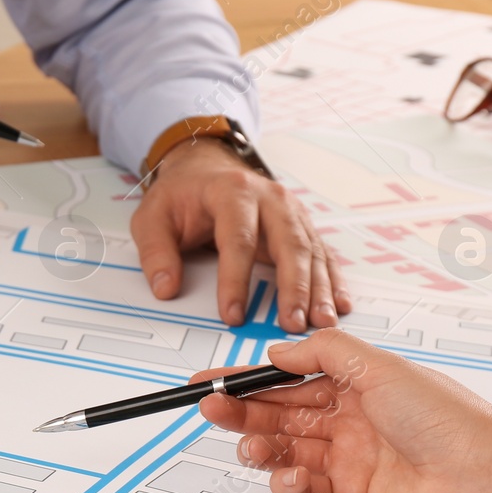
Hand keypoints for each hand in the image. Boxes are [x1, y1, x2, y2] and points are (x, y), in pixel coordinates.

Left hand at [132, 138, 348, 332]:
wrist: (204, 169)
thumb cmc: (181, 195)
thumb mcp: (152, 218)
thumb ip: (157, 253)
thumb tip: (166, 288)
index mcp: (232, 191)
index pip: (238, 239)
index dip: (235, 280)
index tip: (233, 315)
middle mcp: (269, 198)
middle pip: (288, 244)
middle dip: (293, 287)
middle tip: (292, 323)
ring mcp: (290, 211)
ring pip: (310, 251)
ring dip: (318, 289)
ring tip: (321, 320)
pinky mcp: (300, 225)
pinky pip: (320, 253)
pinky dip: (331, 279)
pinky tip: (338, 302)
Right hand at [195, 329, 491, 492]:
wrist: (480, 478)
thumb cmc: (445, 419)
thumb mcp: (378, 366)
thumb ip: (322, 352)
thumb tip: (278, 352)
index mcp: (355, 386)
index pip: (287, 380)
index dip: (245, 381)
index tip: (210, 382)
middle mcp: (348, 422)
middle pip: (278, 416)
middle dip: (241, 412)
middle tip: (213, 410)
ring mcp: (347, 461)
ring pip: (284, 453)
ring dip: (260, 447)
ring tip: (253, 447)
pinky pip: (303, 492)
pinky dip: (287, 485)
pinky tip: (289, 476)